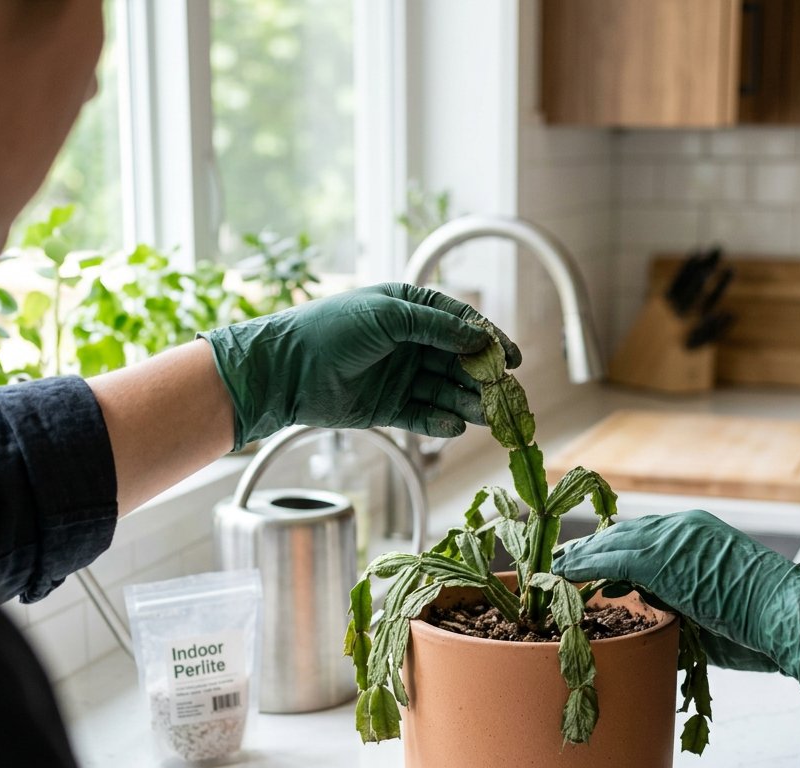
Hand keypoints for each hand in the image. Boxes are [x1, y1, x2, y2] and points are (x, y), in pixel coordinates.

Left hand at [204, 283, 520, 448]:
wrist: (286, 370)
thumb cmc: (332, 330)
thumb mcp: (389, 316)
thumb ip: (437, 326)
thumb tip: (481, 337)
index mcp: (410, 310)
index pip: (461, 324)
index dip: (490, 340)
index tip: (513, 359)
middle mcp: (409, 343)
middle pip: (458, 362)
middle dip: (482, 378)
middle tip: (503, 395)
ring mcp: (400, 377)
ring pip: (445, 391)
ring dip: (466, 402)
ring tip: (482, 415)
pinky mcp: (388, 408)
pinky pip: (423, 416)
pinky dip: (439, 422)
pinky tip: (452, 426)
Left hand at [552, 510, 799, 688]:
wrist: (791, 618)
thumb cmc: (761, 624)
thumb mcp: (712, 606)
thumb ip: (677, 602)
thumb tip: (651, 618)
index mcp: (696, 534)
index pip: (641, 537)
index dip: (609, 551)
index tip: (585, 563)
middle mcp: (683, 527)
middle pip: (622, 535)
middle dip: (589, 551)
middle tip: (559, 564)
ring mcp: (674, 539)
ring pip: (613, 544)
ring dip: (581, 558)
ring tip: (552, 570)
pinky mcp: (665, 558)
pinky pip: (614, 559)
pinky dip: (586, 565)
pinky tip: (564, 574)